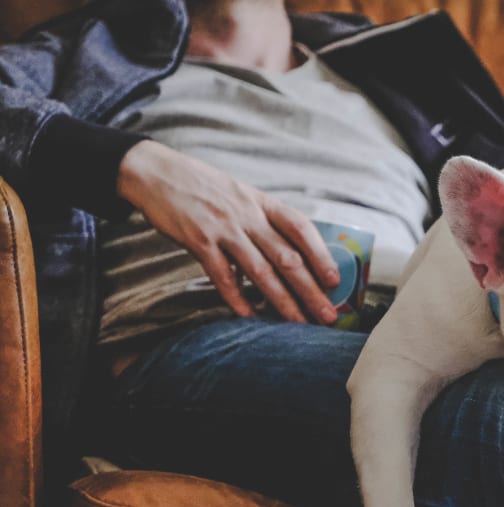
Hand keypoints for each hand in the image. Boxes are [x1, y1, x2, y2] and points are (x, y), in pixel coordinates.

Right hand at [117, 140, 339, 322]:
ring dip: (283, 302)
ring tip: (298, 324)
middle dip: (310, 290)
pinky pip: (223, 276)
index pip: (301, 228)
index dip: (321, 255)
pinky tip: (249, 317)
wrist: (155, 172)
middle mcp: (248, 215)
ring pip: (261, 272)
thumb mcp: (242, 195)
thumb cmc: (204, 187)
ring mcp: (224, 228)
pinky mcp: (198, 240)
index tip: (335, 279)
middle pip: (287, 257)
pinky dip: (237, 299)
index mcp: (262, 202)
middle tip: (327, 315)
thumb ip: (266, 220)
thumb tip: (295, 253)